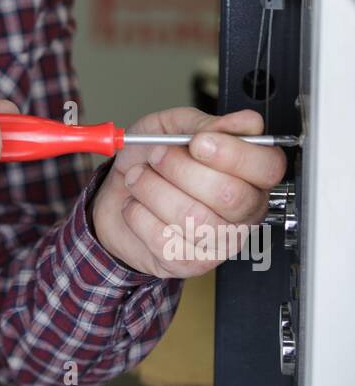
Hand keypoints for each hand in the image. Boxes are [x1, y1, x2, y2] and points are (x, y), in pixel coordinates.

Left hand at [89, 106, 287, 278]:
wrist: (117, 194)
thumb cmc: (151, 160)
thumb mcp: (172, 128)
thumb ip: (206, 123)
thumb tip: (245, 122)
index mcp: (250, 174)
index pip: (267, 168)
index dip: (234, 154)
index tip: (199, 142)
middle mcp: (243, 211)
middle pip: (230, 195)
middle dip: (182, 169)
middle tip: (157, 156)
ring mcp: (220, 241)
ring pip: (193, 218)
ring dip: (152, 190)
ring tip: (138, 177)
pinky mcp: (191, 262)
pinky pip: (164, 239)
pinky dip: (138, 215)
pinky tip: (137, 205)